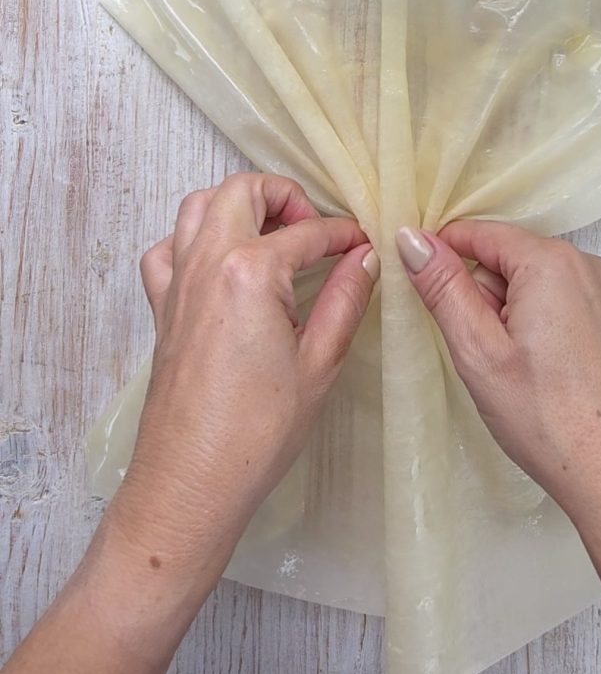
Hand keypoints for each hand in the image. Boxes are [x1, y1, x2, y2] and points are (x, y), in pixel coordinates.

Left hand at [0, 173, 379, 673]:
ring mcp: (176, 282)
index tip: (364, 245)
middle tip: (315, 230)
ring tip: (274, 236)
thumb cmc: (258, 431)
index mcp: (250, 271)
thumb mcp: (320, 362)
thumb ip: (345, 298)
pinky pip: (169, 247)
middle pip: (242, 190)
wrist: (191, 482)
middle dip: (285, 196)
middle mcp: (206, 262)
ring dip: (238, 205)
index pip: (307, 232)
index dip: (343, 234)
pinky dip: (195, 238)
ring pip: (198, 206)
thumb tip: (366, 258)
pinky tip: (223, 266)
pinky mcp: (161, 306)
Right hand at [397, 221, 600, 673]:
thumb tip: (410, 236)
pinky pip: (566, 303)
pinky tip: (539, 374)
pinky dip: (540, 324)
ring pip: (538, 282)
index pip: (480, 232)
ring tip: (507, 369)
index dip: (442, 254)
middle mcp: (588, 265)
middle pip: (511, 256)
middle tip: (473, 349)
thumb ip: (444, 287)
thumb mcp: (479, 351)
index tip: (419, 290)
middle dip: (480, 291)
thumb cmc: (546, 417)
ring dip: (509, 310)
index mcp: (552, 262)